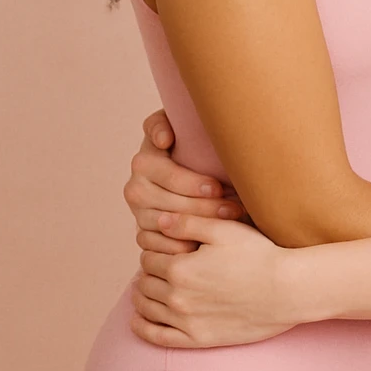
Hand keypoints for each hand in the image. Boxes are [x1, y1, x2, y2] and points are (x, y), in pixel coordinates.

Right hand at [124, 109, 246, 257]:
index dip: (190, 182)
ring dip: (198, 225)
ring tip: (227, 223)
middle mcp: (135, 185)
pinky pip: (156, 245)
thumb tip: (164, 138)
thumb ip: (173, 124)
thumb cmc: (193, 149)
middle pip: (170, 201)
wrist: (186, 180)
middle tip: (234, 207)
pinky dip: (179, 247)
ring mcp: (138, 211)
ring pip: (166, 224)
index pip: (166, 173)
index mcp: (145, 159)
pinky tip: (202, 245)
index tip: (215, 187)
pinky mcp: (143, 233)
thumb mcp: (186, 130)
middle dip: (205, 205)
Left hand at [131, 213, 294, 347]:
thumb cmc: (259, 255)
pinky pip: (157, 337)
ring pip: (147, 307)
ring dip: (142, 295)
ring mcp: (187, 321)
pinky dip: (142, 328)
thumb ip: (187, 222)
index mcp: (180, 268)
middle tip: (159, 265)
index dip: (154, 249)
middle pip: (145, 282)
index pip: (149, 257)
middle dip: (148, 271)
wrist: (288, 290)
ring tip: (148, 287)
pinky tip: (138, 319)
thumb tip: (157, 222)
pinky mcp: (198, 339)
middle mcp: (178, 297)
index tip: (165, 246)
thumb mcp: (224, 229)